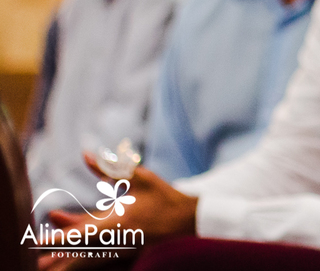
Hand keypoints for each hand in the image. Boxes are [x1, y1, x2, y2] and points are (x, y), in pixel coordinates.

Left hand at [38, 153, 198, 268]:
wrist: (186, 219)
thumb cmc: (163, 197)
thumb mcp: (137, 178)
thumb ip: (109, 170)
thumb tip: (87, 155)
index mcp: (114, 223)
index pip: (77, 235)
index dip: (55, 238)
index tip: (37, 240)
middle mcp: (112, 239)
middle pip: (75, 252)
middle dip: (54, 255)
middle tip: (36, 258)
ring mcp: (116, 247)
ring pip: (83, 256)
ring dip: (64, 256)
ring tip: (44, 261)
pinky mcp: (119, 248)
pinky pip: (93, 252)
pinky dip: (79, 250)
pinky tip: (71, 244)